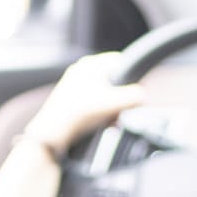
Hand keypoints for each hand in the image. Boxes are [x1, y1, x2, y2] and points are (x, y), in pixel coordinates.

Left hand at [22, 51, 146, 156]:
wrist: (53, 134)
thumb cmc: (77, 115)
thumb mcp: (114, 103)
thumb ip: (135, 96)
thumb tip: (143, 96)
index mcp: (90, 64)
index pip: (121, 62)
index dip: (132, 78)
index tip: (136, 94)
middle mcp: (81, 71)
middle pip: (114, 80)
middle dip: (121, 97)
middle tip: (122, 110)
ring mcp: (75, 85)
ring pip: (105, 93)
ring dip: (112, 107)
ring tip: (110, 119)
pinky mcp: (72, 100)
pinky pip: (95, 102)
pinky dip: (101, 112)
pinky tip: (101, 124)